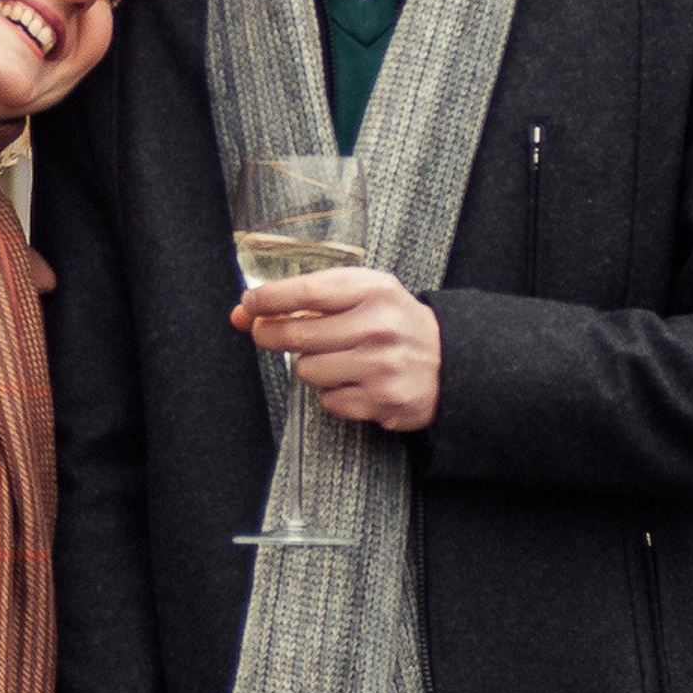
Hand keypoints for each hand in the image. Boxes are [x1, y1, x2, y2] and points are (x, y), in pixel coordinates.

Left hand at [232, 267, 440, 431]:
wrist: (450, 360)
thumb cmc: (393, 321)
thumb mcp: (362, 293)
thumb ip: (307, 297)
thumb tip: (243, 312)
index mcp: (373, 290)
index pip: (307, 292)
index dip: (269, 299)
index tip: (248, 304)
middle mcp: (378, 326)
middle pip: (297, 335)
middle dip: (270, 335)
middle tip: (265, 333)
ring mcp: (380, 366)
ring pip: (307, 371)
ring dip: (310, 366)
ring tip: (335, 358)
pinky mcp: (382, 401)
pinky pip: (328, 401)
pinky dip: (333, 393)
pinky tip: (354, 381)